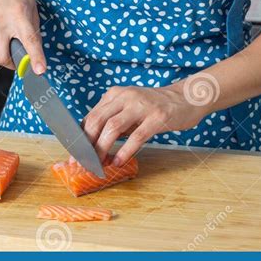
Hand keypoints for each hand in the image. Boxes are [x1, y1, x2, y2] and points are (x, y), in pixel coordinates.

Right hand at [0, 0, 45, 73]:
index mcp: (18, 14)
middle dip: (10, 62)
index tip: (39, 71)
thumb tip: (32, 56)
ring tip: (5, 36)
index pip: (28, 41)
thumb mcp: (32, 7)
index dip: (34, 59)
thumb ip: (32, 31)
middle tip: (16, 57)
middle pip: (1, 57)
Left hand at [81, 81, 205, 165]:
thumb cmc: (154, 107)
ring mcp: (142, 105)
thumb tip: (92, 146)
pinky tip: (119, 162)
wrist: (185, 99)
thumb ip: (112, 121)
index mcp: (115, 94)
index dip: (80, 138)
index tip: (75, 157)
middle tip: (83, 164)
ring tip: (99, 165)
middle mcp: (126, 96)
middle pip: (97, 121)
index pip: (91, 116)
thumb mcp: (129, 109)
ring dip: (102, 149)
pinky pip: (137, 136)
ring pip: (113, 128)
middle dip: (87, 145)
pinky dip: (125, 151)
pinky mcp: (158, 117)